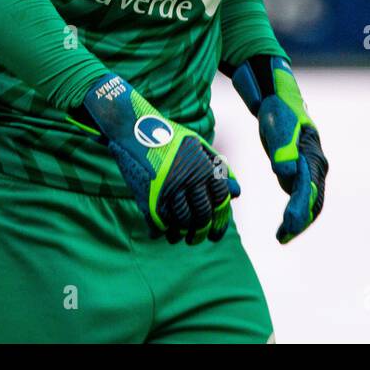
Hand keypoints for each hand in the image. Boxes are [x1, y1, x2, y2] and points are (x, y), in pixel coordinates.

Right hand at [70, 74, 239, 244]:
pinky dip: (163, 232)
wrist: (133, 130)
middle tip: (198, 238)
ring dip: (183, 235)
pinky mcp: (147, 199)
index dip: (221, 219)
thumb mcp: (198, 146)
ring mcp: (167, 192)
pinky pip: (159, 225)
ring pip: (181, 224)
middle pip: (202, 217)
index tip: (216, 232)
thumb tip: (236, 193)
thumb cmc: (168, 137)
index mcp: (203, 168)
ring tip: (182, 237)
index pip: (220, 201)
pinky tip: (165, 232)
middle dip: (201, 232)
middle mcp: (188, 182)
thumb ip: (219, 169)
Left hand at [230, 55, 327, 242]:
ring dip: (299, 220)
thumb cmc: (278, 111)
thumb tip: (285, 174)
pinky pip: (301, 196)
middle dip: (300, 220)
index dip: (299, 209)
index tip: (288, 225)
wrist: (277, 99)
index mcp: (312, 155)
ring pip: (309, 201)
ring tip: (282, 237)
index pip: (309, 188)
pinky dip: (295, 212)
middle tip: (283, 237)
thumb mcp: (278, 127)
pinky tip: (284, 226)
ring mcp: (309, 169)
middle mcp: (316, 165)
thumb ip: (282, 150)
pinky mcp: (299, 171)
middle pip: (314, 199)